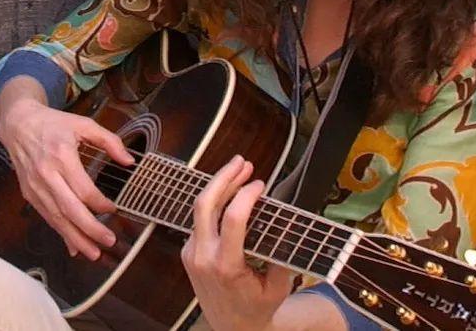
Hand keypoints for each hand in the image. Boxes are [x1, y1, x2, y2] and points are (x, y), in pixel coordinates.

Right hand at [0, 95, 134, 259]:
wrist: (18, 124)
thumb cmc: (53, 124)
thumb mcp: (84, 124)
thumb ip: (109, 141)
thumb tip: (129, 161)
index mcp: (61, 156)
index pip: (82, 188)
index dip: (99, 203)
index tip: (113, 209)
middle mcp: (46, 175)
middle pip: (69, 209)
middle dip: (90, 229)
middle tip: (108, 241)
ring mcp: (36, 187)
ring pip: (57, 218)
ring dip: (75, 238)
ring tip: (94, 253)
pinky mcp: (29, 195)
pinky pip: (47, 218)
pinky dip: (61, 233)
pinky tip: (74, 246)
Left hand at [181, 155, 294, 330]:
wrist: (230, 329)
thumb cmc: (257, 308)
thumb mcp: (278, 287)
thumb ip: (282, 255)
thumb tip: (287, 222)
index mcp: (226, 267)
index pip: (232, 219)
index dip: (246, 195)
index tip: (260, 185)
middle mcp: (203, 258)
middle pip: (205, 204)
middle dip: (223, 177)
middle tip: (242, 162)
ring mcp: (192, 254)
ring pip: (199, 208)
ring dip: (218, 185)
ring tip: (237, 170)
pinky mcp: (188, 252)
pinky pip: (198, 220)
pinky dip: (214, 201)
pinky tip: (229, 192)